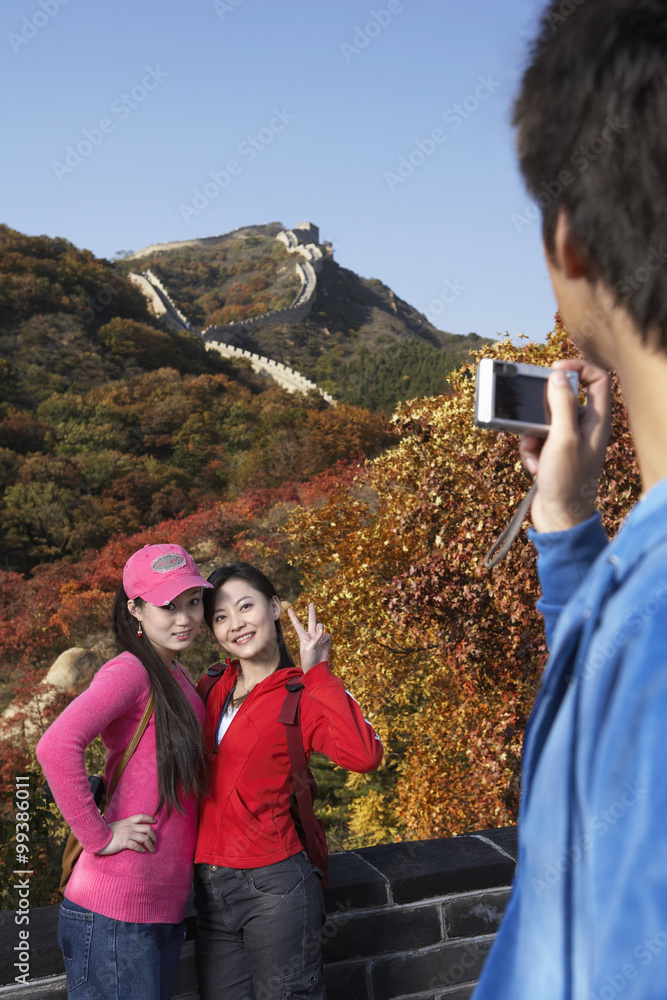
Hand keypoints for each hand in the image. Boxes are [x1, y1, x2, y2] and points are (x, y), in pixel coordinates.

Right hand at [97, 814, 156, 854]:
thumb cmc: (105, 832)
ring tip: (152, 850)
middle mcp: (129, 827)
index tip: (155, 821)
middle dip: (153, 835)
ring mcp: (127, 834)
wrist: (97, 836)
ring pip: (144, 838)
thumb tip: (128, 828)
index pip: (141, 817)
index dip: (150, 818)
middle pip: (147, 828)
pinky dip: (141, 849)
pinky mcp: (124, 842)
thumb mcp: (116, 825)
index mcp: (127, 821)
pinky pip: (136, 845)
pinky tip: (142, 851)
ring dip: (150, 845)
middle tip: (155, 841)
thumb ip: (123, 826)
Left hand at [287, 603, 331, 672]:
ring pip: (321, 627)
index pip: (298, 625)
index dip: (294, 617)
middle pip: (311, 621)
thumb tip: (322, 628)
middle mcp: (311, 635)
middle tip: (311, 603)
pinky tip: (324, 644)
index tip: (289, 609)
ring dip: (321, 629)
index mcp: (303, 637)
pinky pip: (328, 635)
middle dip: (312, 612)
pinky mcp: (326, 642)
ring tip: (320, 633)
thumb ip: (315, 637)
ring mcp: (319, 638)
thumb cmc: (308, 659)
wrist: (315, 668)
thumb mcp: (309, 648)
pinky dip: (326, 638)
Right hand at [519, 359, 610, 532]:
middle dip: (541, 408)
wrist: (559, 518)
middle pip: (563, 398)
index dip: (577, 368)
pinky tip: (534, 467)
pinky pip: (535, 438)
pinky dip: (530, 450)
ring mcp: (569, 440)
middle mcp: (585, 427)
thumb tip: (559, 375)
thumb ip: (562, 403)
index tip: (553, 371)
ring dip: (531, 433)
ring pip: (544, 419)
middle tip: (531, 414)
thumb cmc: (568, 481)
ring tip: (533, 451)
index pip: (597, 378)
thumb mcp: (563, 437)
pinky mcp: (553, 453)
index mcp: (597, 420)